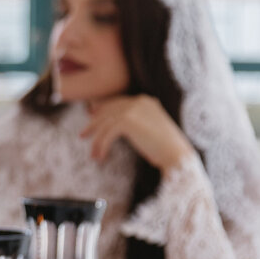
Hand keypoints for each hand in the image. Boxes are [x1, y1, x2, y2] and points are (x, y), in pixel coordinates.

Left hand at [80, 95, 194, 172]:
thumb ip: (136, 123)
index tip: (92, 118)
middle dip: (94, 124)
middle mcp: (138, 102)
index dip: (103, 111)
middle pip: (108, 111)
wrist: (176, 154)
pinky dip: (102, 146)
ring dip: (97, 140)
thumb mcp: (150, 129)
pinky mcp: (128, 122)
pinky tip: (101, 157)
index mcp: (145, 101)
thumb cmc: (165, 147)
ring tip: (93, 154)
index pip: (118, 103)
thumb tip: (116, 126)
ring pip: (105, 123)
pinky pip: (107, 134)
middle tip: (83, 135)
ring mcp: (133, 110)